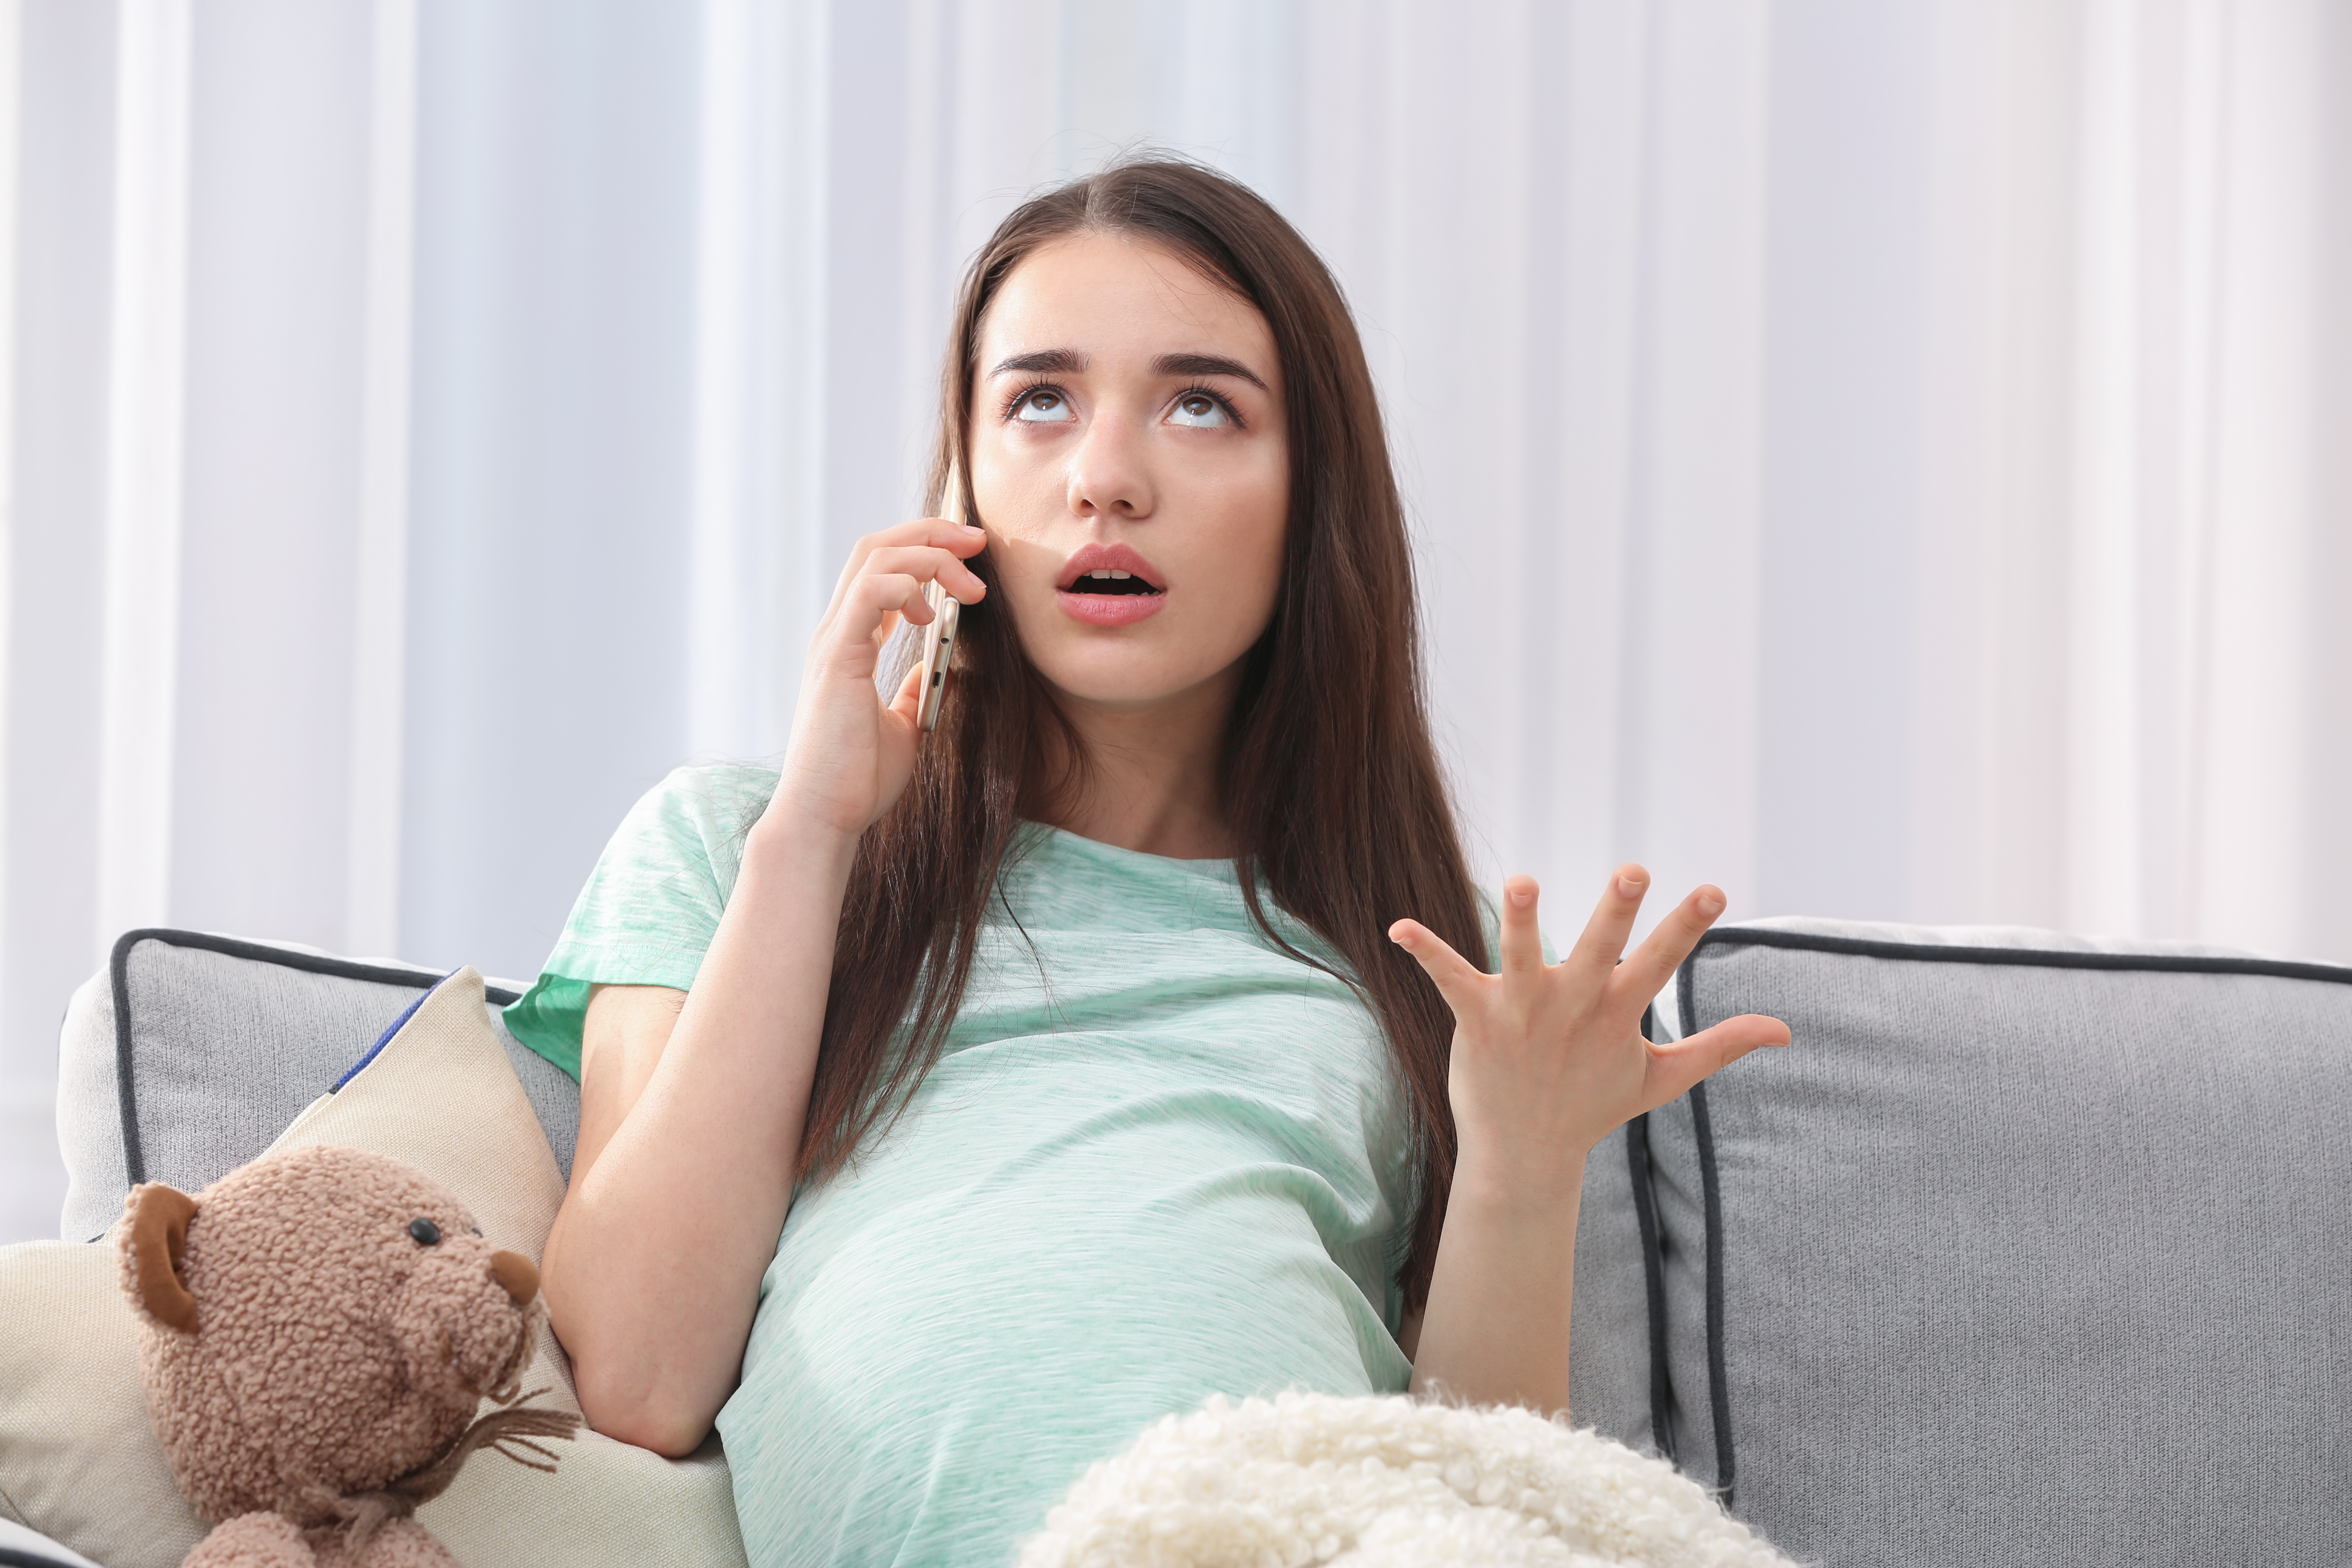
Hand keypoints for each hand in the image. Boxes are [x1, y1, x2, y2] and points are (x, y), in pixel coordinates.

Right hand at [767, 517, 988, 840]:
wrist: (827, 817)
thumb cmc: (857, 779)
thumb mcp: (901, 726)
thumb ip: (912, 692)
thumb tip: (933, 670)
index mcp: (850, 642)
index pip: (881, 569)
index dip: (925, 549)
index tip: (970, 556)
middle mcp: (837, 632)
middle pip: (877, 547)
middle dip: (931, 533)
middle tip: (978, 540)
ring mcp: (833, 641)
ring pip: (874, 559)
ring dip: (928, 555)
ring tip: (969, 583)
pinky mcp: (836, 658)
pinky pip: (866, 594)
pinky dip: (904, 585)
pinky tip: (930, 610)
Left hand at [1389, 867, 1789, 1196]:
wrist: (1525, 1156)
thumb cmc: (1592, 1107)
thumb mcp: (1661, 1079)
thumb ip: (1719, 1047)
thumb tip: (1784, 1031)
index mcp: (1617, 1013)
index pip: (1660, 963)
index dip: (1686, 926)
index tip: (1711, 889)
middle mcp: (1574, 1007)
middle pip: (1600, 950)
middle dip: (1616, 911)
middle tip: (1633, 870)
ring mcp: (1525, 1012)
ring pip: (1523, 957)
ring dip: (1524, 920)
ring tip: (1523, 881)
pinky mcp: (1478, 1019)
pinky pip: (1449, 978)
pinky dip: (1425, 952)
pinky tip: (1397, 927)